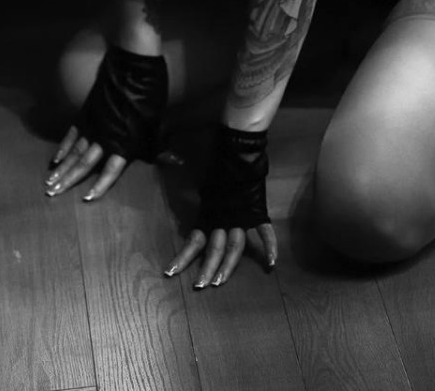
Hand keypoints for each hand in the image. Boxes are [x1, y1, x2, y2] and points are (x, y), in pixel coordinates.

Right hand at [45, 44, 168, 200]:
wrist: (134, 64)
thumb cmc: (151, 94)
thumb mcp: (158, 123)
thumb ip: (160, 145)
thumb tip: (177, 161)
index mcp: (125, 142)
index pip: (111, 170)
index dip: (100, 185)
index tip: (86, 199)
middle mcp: (106, 137)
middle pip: (85, 163)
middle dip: (68, 180)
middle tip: (51, 193)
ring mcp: (94, 124)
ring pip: (74, 151)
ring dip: (61, 167)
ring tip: (49, 182)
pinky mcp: (87, 111)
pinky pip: (72, 132)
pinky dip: (63, 146)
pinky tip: (55, 158)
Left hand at [163, 125, 277, 287]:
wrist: (238, 147)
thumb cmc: (213, 154)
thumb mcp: (190, 161)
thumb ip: (176, 162)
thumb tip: (164, 157)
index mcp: (207, 212)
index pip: (193, 241)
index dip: (182, 258)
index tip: (169, 273)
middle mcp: (222, 219)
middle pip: (214, 250)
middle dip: (206, 269)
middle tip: (199, 287)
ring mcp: (241, 217)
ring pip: (235, 248)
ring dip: (228, 266)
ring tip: (220, 282)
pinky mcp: (257, 211)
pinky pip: (265, 232)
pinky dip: (270, 246)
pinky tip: (271, 264)